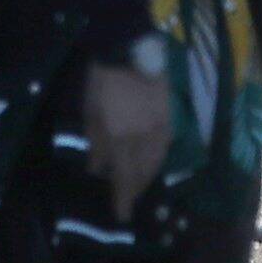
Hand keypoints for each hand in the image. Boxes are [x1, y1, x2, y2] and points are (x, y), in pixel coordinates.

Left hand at [80, 57, 171, 220]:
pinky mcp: (171, 115)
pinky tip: (152, 162)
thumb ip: (96, 143)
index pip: (124, 177)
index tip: (121, 217)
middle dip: (135, 190)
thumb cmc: (102, 79)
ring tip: (140, 185)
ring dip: (148, 177)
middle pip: (143, 173)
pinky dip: (158, 159)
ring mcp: (161, 126)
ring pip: (157, 161)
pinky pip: (166, 146)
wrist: (130, 45)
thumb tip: (96, 170)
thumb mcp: (90, 111)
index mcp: (121, 137)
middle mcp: (145, 137)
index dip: (123, 199)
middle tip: (130, 202)